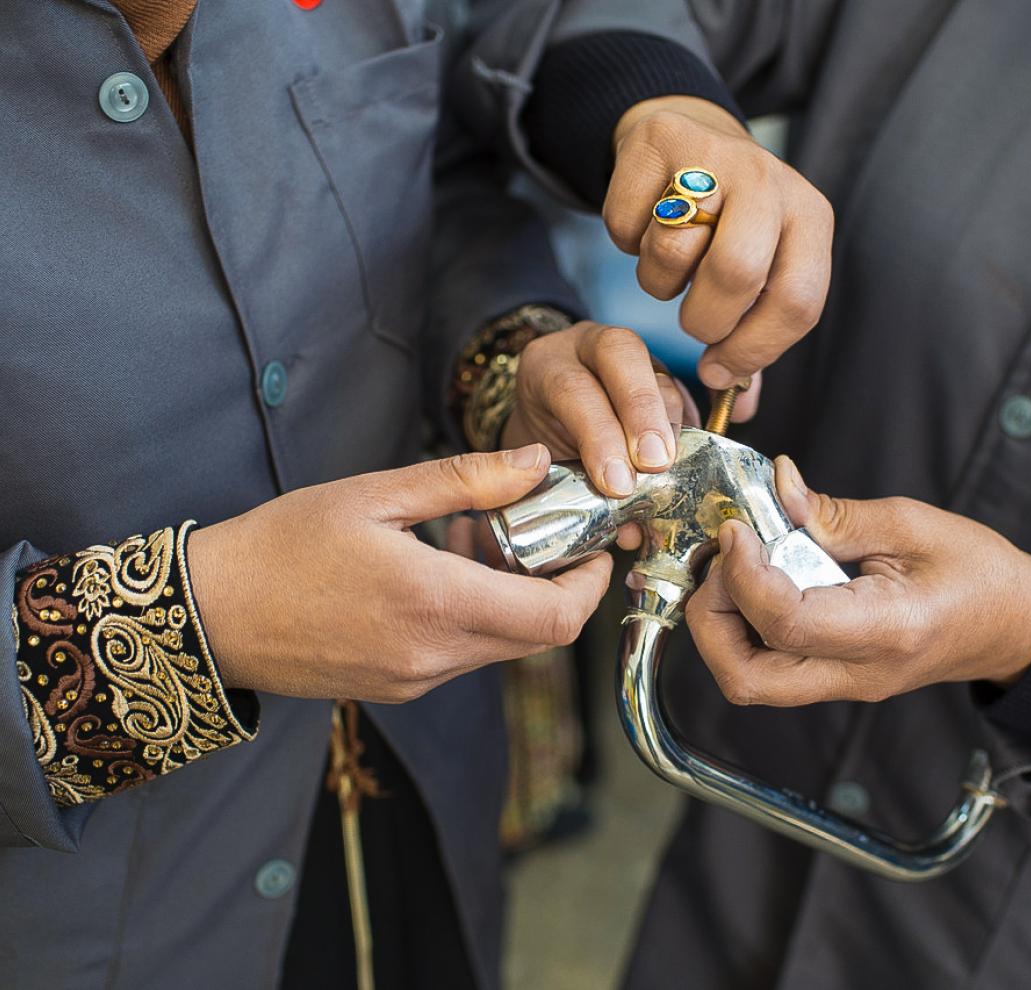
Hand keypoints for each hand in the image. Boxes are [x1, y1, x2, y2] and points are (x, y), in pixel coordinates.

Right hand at [186, 446, 611, 702]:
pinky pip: (461, 658)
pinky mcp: (396, 688)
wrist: (209, 616)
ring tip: (477, 545)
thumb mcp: (375, 494)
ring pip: (500, 647)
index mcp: (436, 603)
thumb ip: (465, 479)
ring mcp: (415, 680)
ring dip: (511, 602)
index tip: (594, 551)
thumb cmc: (282, 546)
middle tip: (542, 537)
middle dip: (556, 589)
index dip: (590, 588)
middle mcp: (434, 656)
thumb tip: (535, 460)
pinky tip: (440, 576)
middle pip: (537, 638)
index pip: (554, 619)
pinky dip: (473, 619)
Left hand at [502, 321, 698, 498]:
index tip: (618, 483)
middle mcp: (586, 346)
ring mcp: (627, 355)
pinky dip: (686, 428)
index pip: (572, 388)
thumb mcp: (541, 462)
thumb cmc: (542, 448)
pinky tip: (686, 459)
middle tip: (657, 463)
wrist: (548, 423)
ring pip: (658, 374)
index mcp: (546, 364)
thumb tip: (628, 530)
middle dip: (643, 411)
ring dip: (669, 425)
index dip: (599, 435)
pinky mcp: (659, 372)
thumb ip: (572, 486)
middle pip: (621, 353)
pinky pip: (681, 393)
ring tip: (671, 468)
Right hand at [606, 96, 833, 413]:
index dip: (755, 349)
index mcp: (809, 218)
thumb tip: (739, 409)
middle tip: (695, 323)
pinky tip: (645, 229)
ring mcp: (712, 153)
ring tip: (673, 267)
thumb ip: (755, 338)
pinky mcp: (657, 140)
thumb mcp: (763, 273)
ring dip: (660, 282)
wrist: (690, 137)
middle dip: (705, 320)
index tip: (719, 369)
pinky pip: (625, 225)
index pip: (798, 301)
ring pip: (672, 251)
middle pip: (737, 272)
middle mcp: (769, 179)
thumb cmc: (729, 226)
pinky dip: (626, 244)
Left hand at [688, 457, 1030, 706]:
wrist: (1015, 625)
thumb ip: (834, 513)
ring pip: (748, 679)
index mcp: (885, 631)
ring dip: (722, 625)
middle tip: (725, 560)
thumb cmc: (979, 573)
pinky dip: (742, 627)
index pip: (786, 622)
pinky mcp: (832, 678)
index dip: (744, 575)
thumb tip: (776, 487)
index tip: (737, 530)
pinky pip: (766, 667)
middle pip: (745, 677)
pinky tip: (756, 580)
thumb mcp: (912, 524)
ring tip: (738, 567)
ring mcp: (842, 684)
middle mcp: (857, 672)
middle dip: (711, 618)